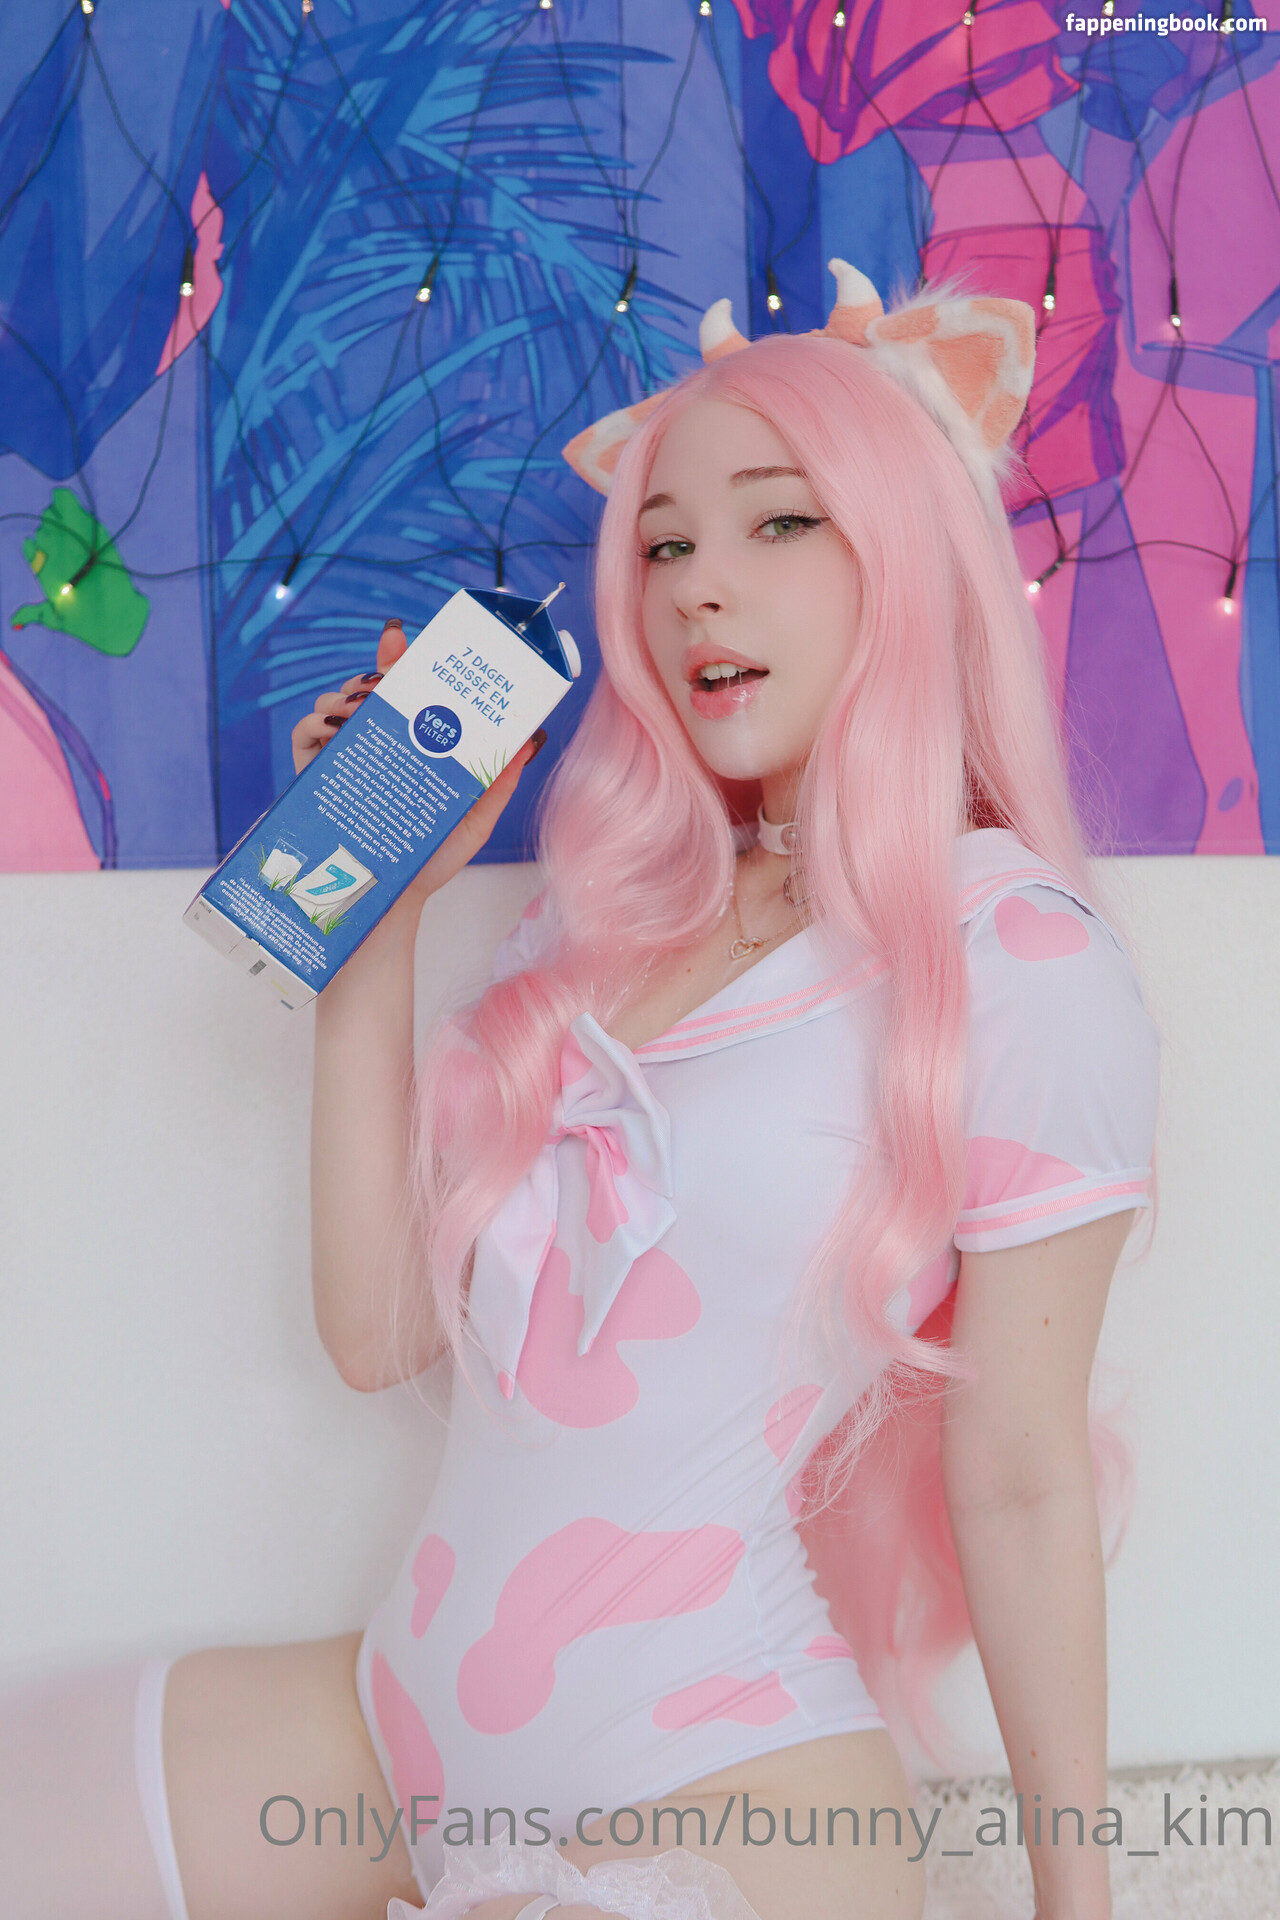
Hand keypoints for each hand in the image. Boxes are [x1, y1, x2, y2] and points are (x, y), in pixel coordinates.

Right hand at [291, 616, 547, 941]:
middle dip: (376, 670)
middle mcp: (378, 744)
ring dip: (347, 695)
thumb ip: (497, 785)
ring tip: (363, 708)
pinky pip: (306, 733)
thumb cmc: (430, 863)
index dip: (402, 659)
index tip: (401, 639)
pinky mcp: (313, 775)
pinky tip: (334, 731)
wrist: (387, 903)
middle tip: (386, 673)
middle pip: (370, 687)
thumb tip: (527, 744)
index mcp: (412, 747)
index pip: (408, 691)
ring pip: (336, 702)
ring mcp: (343, 757)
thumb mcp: (474, 822)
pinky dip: (316, 723)